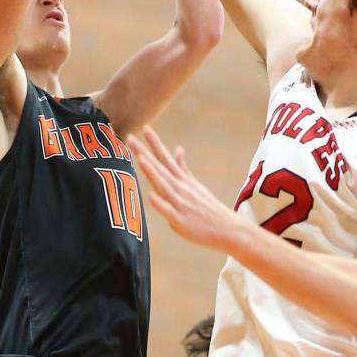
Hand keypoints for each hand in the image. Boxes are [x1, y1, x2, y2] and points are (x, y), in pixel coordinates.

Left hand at [127, 126, 238, 251]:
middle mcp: (180, 188)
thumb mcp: (195, 184)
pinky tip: (151, 197)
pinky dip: (161, 204)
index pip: (165, 158)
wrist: (226, 228)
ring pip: (163, 185)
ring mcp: (180, 203)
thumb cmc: (207, 208)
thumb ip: (183, 168)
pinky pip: (169, 211)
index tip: (144, 128)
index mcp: (182, 180)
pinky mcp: (180, 220)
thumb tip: (178, 149)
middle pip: (159, 168)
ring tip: (140, 158)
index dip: (154, 143)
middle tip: (130, 137)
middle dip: (144, 153)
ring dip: (152, 172)